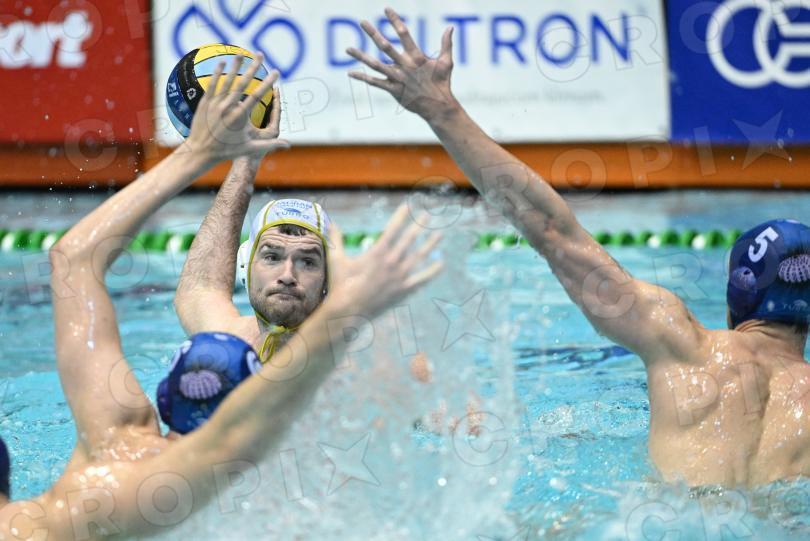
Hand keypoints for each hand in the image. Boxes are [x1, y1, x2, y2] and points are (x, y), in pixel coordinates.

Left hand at [184, 53, 288, 164]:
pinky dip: (217, 73)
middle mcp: (227, 108)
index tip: (276, 73)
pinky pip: (212, 85)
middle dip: (253, 67)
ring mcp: (215, 104)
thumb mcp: (250, 148)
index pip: (257, 96)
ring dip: (234, 65)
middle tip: (260, 55)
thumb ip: (270, 145)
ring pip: (226, 81)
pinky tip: (222, 62)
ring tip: (241, 53)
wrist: (200, 152)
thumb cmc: (226, 151)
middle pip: (243, 83)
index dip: (268, 83)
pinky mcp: (204, 103)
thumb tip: (288, 145)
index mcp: (240, 117)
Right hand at [325, 204, 442, 318]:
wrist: (348, 312)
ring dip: (430, 244)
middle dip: (418, 225)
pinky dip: (432, 271)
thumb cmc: (340, 285)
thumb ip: (336, 239)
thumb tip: (330, 222)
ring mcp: (399, 277)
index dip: (401, 216)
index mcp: (376, 253)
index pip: (392, 229)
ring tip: (439, 233)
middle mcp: (391, 263)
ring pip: (418, 257)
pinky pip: (421, 279)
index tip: (408, 205)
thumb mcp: (336, 260)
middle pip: (409, 240)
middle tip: (427, 214)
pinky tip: (441, 263)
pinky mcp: (403, 291)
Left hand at [347, 7, 457, 120]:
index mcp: (417, 57)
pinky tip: (351, 72)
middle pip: (385, 46)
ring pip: (376, 65)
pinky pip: (375, 83)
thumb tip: (450, 27)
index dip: (395, 20)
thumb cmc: (442, 83)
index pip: (404, 34)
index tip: (386, 9)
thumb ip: (446, 44)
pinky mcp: (393, 90)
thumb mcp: (446, 62)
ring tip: (348, 48)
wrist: (438, 106)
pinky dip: (363, 78)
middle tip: (362, 22)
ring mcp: (398, 78)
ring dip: (361, 56)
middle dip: (373, 33)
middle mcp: (405, 66)